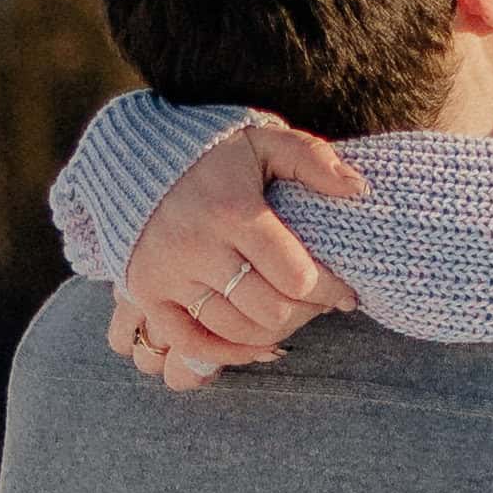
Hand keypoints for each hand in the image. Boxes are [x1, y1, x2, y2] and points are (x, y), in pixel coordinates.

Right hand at [109, 114, 364, 385]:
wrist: (134, 155)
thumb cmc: (212, 152)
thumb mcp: (263, 139)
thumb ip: (312, 158)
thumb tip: (358, 190)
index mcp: (232, 211)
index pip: (296, 277)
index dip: (330, 290)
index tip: (345, 290)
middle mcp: (196, 248)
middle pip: (270, 311)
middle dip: (308, 312)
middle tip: (321, 303)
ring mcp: (167, 275)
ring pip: (236, 330)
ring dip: (276, 331)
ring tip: (293, 312)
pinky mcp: (147, 293)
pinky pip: (192, 343)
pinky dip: (231, 353)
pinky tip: (260, 345)